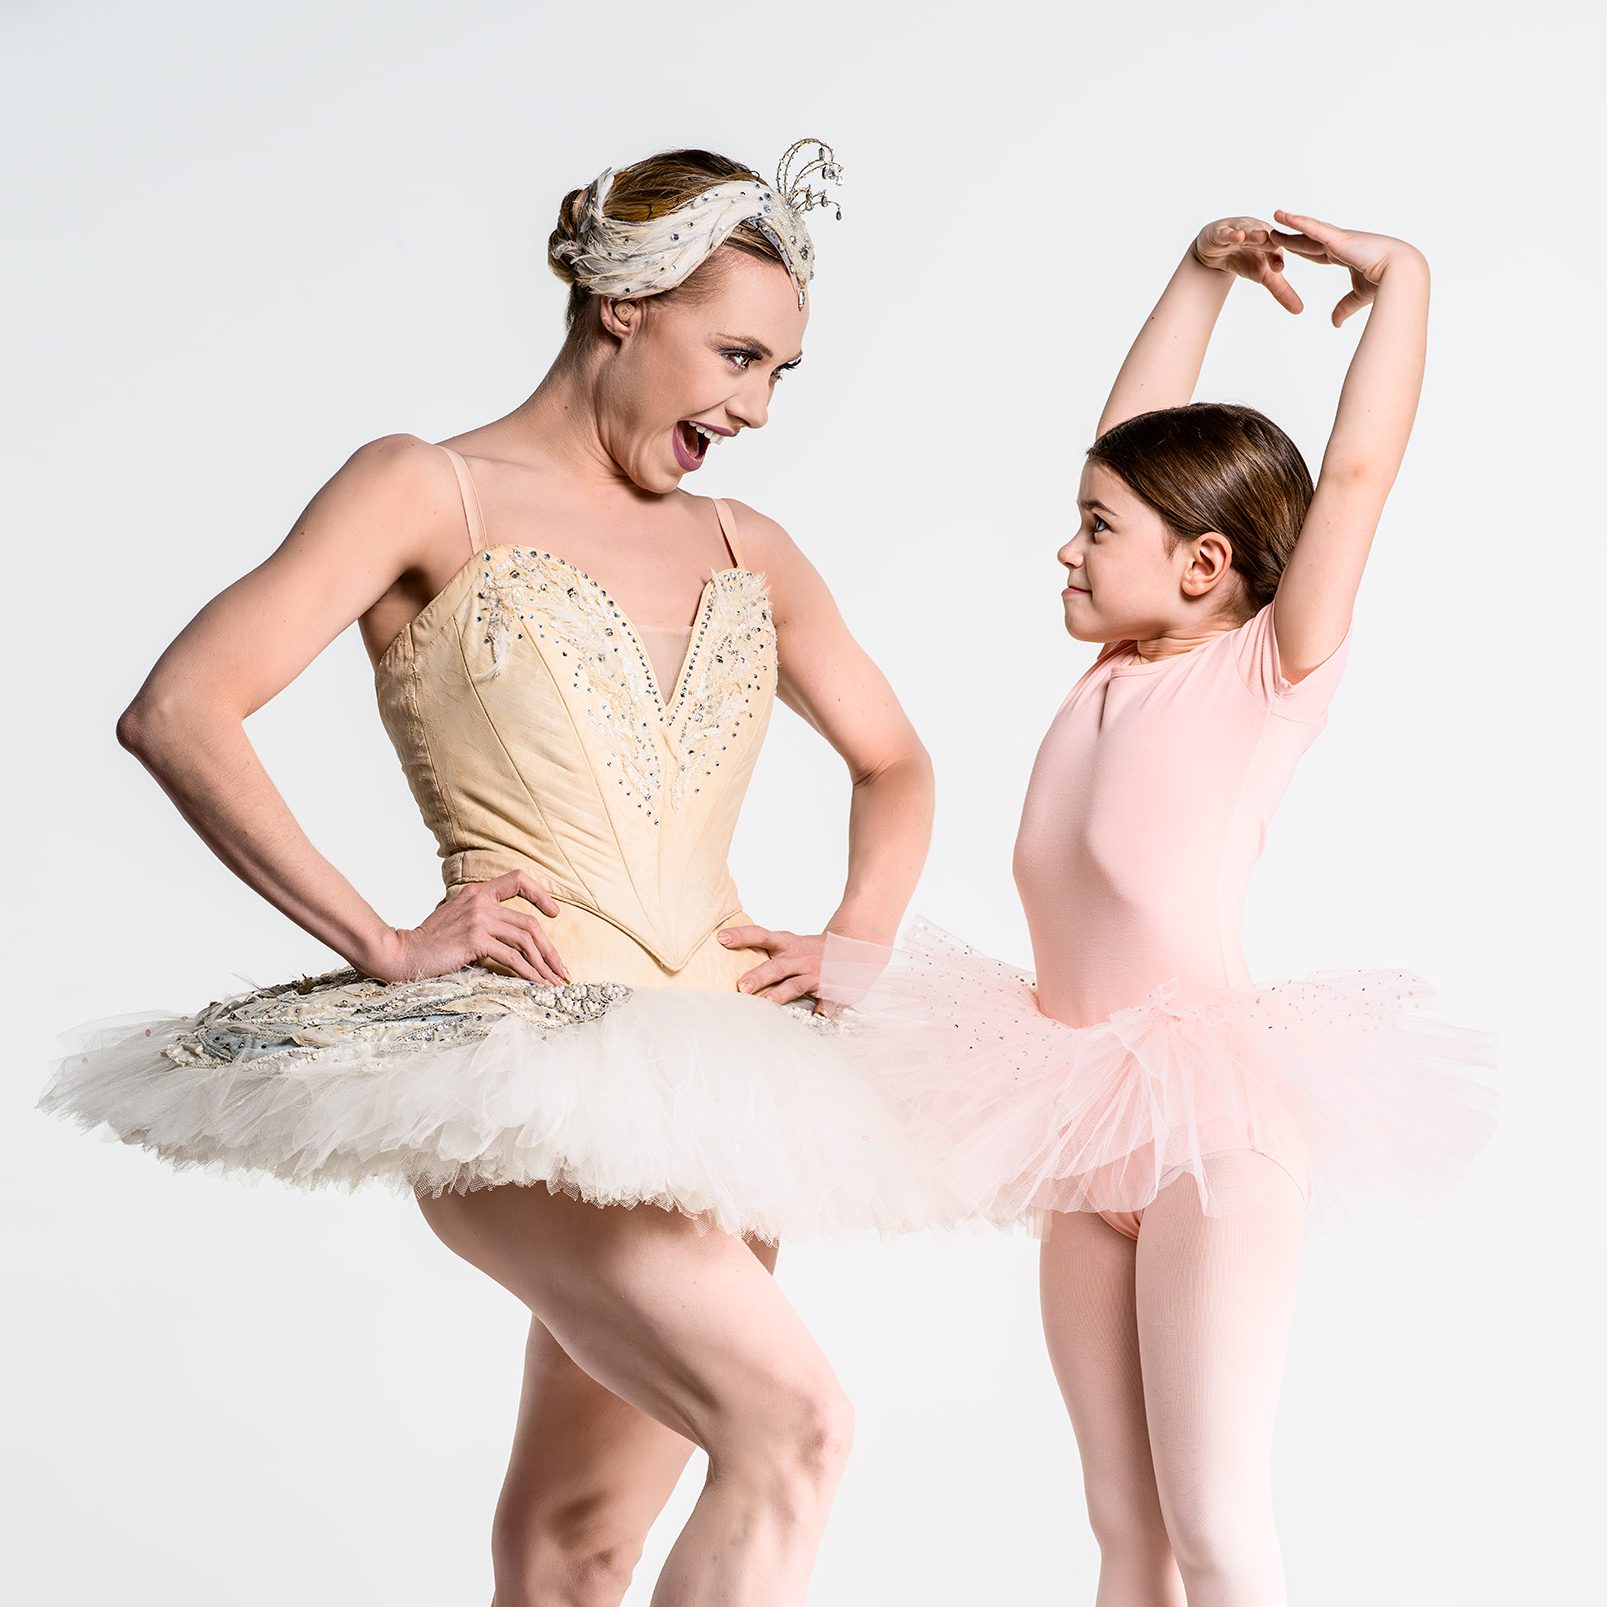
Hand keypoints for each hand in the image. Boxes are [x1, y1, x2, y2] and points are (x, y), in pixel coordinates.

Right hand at [367, 870, 569, 984]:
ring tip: (553, 982)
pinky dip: (529, 972)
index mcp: (477, 892)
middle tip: (561, 970)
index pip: (517, 880)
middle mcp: (481, 901)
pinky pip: (512, 957)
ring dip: (544, 964)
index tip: (554, 913)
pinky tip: (537, 984)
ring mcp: (479, 919)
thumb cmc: (429, 943)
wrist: (402, 954)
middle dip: (550, 950)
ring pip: (525, 940)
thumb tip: (507, 936)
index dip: (540, 894)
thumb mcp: (457, 919)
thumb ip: (480, 918)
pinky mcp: (476, 939)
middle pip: (529, 923)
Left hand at [718, 923, 826, 1008]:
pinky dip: (825, 1006)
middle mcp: (798, 958)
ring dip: (781, 994)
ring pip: (795, 985)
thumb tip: (726, 949)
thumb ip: (764, 949)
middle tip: (741, 986)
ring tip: (766, 1003)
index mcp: (786, 944)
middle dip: (759, 976)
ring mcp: (813, 974)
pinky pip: (827, 998)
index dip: (742, 936)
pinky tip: (820, 1014)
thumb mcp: (787, 943)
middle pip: (776, 967)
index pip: (761, 935)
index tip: (722, 938)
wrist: (849, 945)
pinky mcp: (829, 988)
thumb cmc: (807, 949)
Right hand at [1191, 216, 1302, 313]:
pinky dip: (1230, 234)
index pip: (1276, 249)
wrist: (1217, 251)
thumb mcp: (1263, 276)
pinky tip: (1236, 237)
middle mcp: (1258, 231)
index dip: (1276, 257)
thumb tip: (1299, 309)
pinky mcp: (1221, 231)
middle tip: (1271, 243)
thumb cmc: (1244, 258)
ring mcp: (1239, 229)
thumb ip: (1281, 291)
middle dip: (1267, 239)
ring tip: (1258, 237)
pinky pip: (1226, 232)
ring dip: (1252, 234)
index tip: (1278, 268)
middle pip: (1264, 236)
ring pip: (1246, 231)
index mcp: (1272, 241)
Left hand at [1271, 211, 1422, 326]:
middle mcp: (1341, 244)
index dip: (1303, 250)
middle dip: (1292, 236)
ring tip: (1276, 216)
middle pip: (1309, 240)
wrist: (1400, 273)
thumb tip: (1335, 324)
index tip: (1289, 247)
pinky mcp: (1339, 239)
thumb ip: (1344, 308)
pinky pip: (1314, 229)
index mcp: (1345, 255)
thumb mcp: (1358, 297)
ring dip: (1291, 223)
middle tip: (1276, 230)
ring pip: (1309, 231)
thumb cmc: (1386, 283)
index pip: (1318, 253)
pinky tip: (1285, 217)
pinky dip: (1299, 222)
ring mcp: (1340, 239)